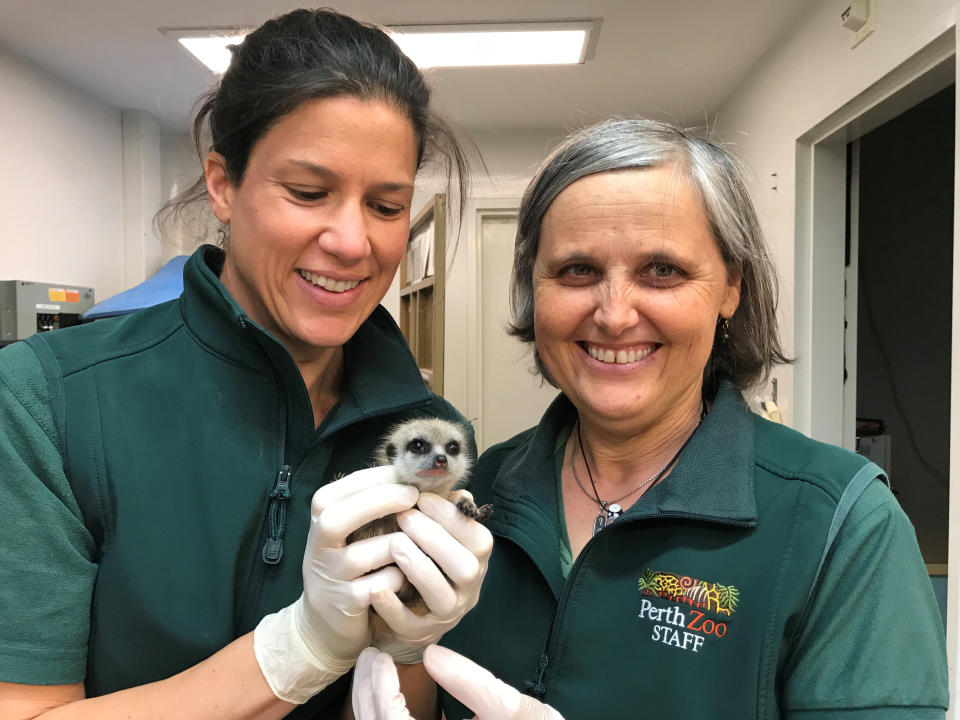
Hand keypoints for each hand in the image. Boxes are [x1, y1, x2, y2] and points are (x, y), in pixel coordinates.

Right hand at [255, 466, 417, 703]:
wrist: (326, 623)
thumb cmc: (352, 563)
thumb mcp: (355, 529)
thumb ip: (377, 503)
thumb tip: (422, 478)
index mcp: (320, 518)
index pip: (339, 490)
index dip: (376, 478)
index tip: (407, 474)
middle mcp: (318, 545)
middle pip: (337, 517)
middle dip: (380, 501)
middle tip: (414, 495)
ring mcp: (330, 576)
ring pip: (364, 554)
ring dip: (398, 545)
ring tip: (418, 540)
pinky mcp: (345, 603)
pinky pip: (380, 585)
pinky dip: (399, 578)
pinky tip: (408, 575)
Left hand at [352, 645, 564, 719]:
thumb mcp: (516, 713)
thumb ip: (476, 685)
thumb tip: (432, 655)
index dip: (381, 690)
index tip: (381, 658)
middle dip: (368, 693)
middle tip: (370, 656)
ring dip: (372, 705)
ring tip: (375, 671)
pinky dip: (386, 716)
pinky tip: (390, 695)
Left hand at [371, 492, 492, 662]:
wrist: (403, 606)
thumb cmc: (422, 556)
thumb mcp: (437, 534)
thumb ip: (442, 512)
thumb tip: (446, 485)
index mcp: (476, 560)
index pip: (478, 539)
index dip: (452, 518)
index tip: (422, 498)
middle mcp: (468, 590)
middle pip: (466, 568)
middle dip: (435, 539)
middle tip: (405, 517)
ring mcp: (445, 615)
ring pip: (443, 597)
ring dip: (419, 567)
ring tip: (393, 544)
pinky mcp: (418, 633)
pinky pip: (409, 624)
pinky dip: (392, 605)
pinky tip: (375, 585)